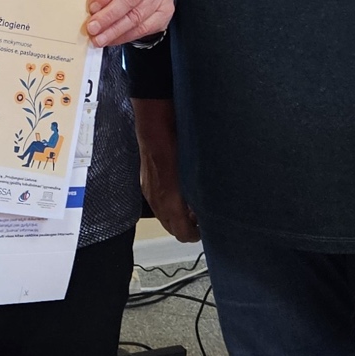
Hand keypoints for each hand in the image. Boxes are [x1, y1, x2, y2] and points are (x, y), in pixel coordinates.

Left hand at [85, 0, 172, 47]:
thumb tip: (80, 7)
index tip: (91, 7)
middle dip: (108, 17)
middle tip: (92, 28)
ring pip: (136, 16)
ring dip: (114, 31)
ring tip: (99, 39)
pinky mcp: (165, 10)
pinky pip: (144, 28)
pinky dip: (125, 36)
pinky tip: (112, 39)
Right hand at [133, 97, 199, 241]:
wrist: (154, 120)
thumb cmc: (177, 141)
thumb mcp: (195, 168)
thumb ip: (201, 190)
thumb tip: (209, 205)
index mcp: (170, 199)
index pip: (182, 232)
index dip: (195, 235)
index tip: (207, 230)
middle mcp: (156, 198)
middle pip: (171, 228)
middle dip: (186, 228)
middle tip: (202, 219)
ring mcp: (148, 190)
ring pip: (163, 216)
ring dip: (177, 217)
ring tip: (193, 206)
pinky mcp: (145, 181)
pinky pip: (158, 203)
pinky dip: (168, 205)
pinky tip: (180, 192)